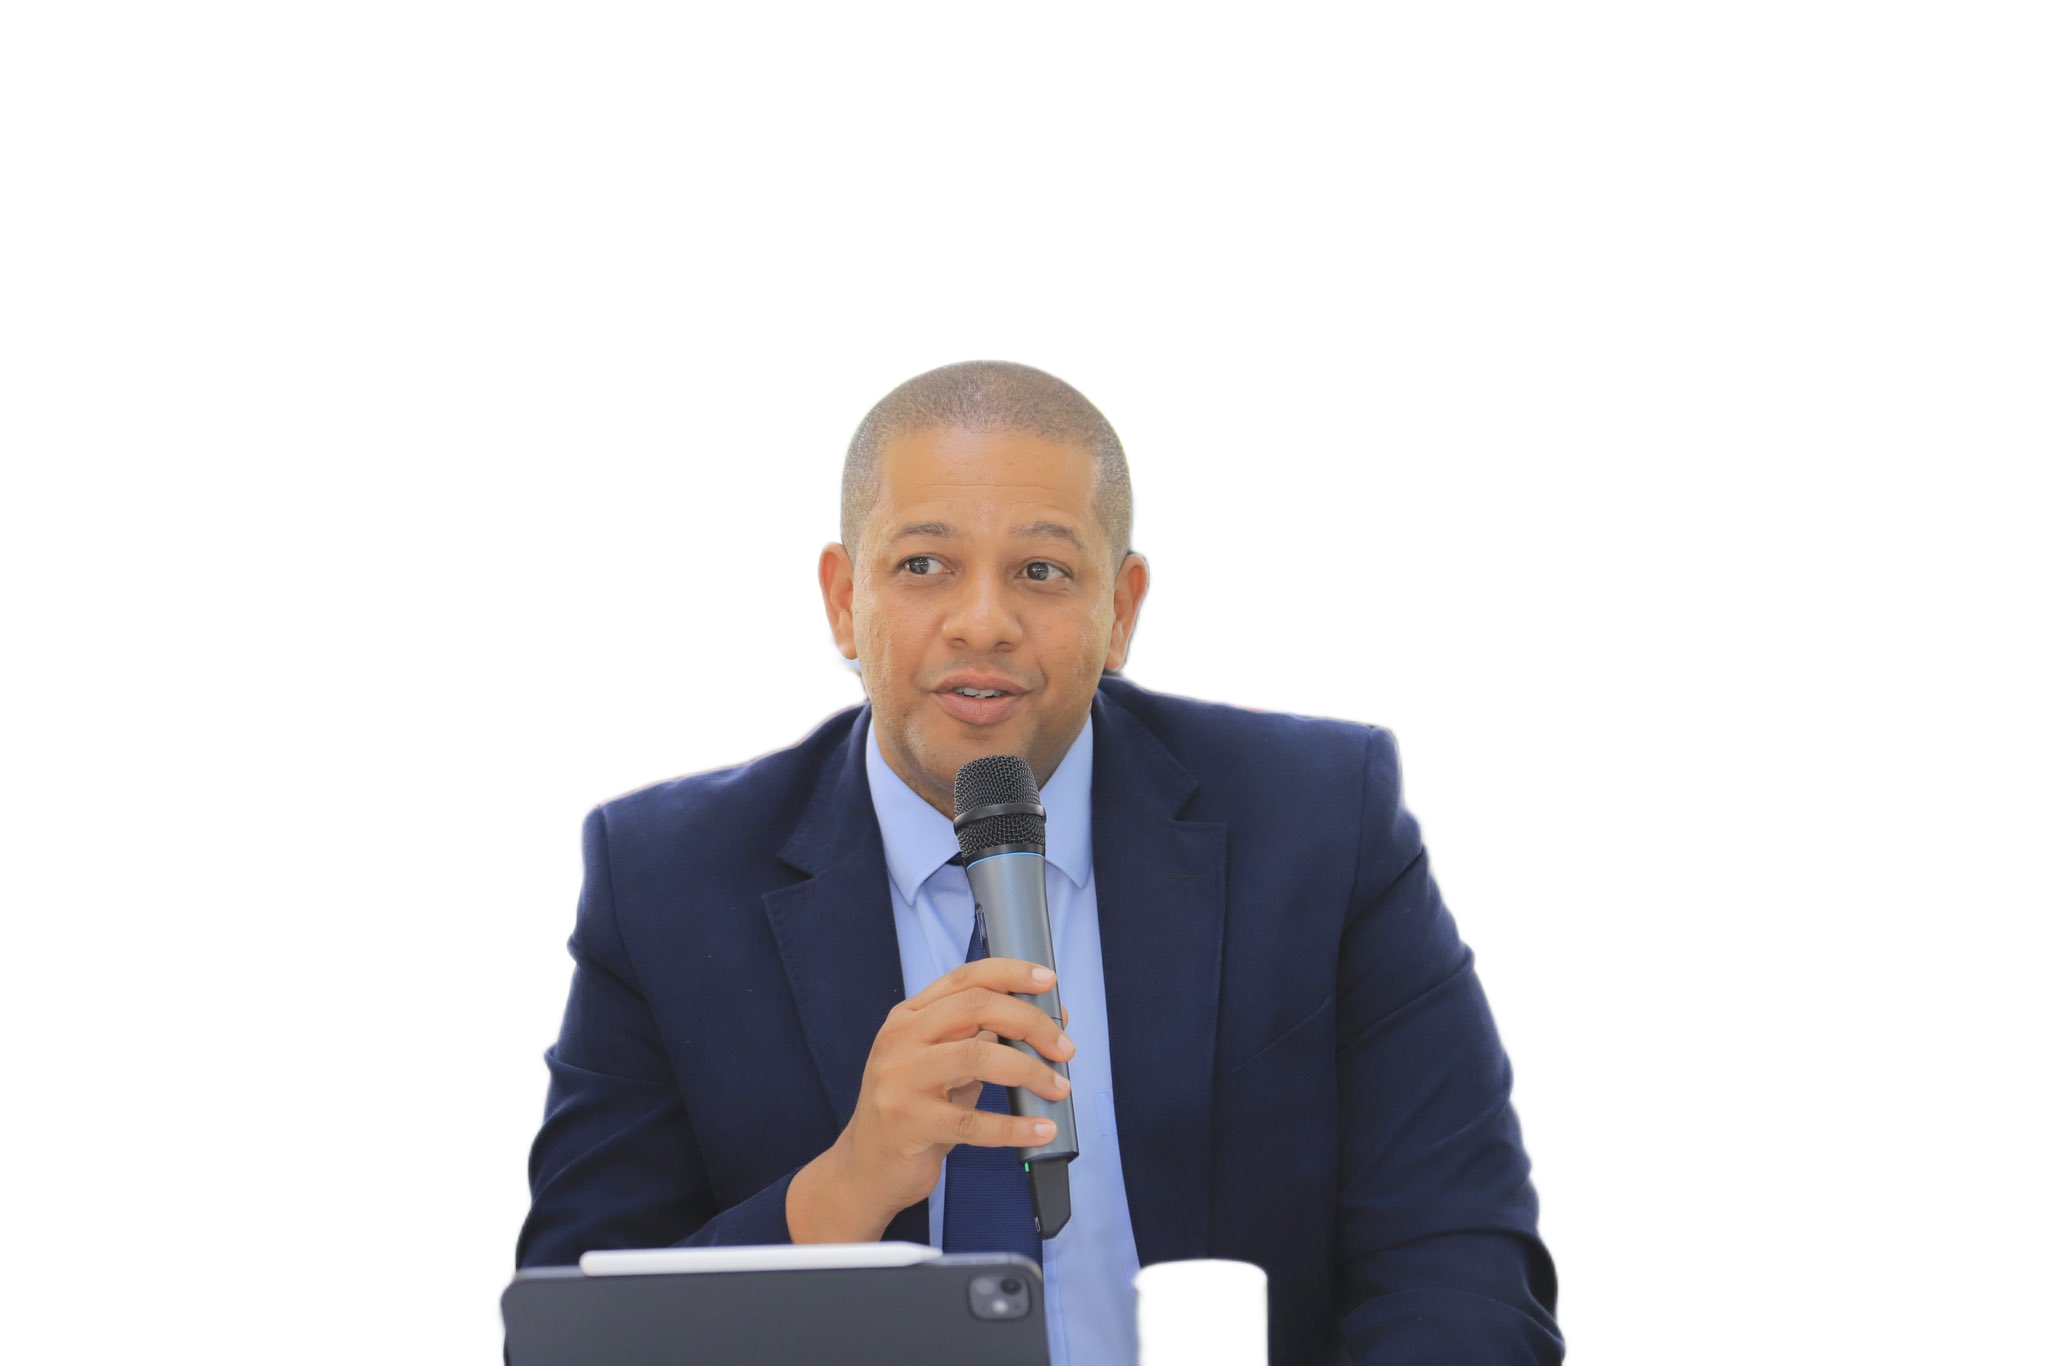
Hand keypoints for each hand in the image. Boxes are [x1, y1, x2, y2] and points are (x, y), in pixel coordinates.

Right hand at [787, 957, 1075, 1241]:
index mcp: (909, 1017)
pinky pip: (973, 1121)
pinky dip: (1014, 1126)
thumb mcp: (940, 1063)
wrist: (865, 1167)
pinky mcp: (909, 1123)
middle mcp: (901, 1040)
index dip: (1011, 974)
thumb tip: (1048, 1021)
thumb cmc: (914, 1110)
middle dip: (1031, 1023)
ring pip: (977, 1056)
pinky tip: (1040, 1129)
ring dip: (1029, 1070)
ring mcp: (900, 1080)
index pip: (965, 979)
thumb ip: (981, 1037)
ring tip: (1058, 1088)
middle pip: (976, 1008)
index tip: (1048, 981)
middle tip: (1064, 1048)